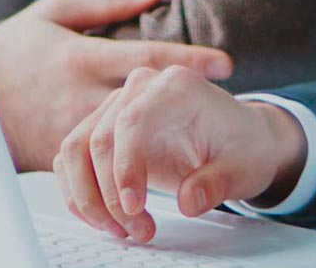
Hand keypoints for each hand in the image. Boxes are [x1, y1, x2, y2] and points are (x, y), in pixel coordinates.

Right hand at [0, 0, 233, 171]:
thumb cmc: (9, 52)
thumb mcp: (52, 14)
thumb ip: (106, 4)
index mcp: (79, 57)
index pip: (144, 57)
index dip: (186, 59)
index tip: (226, 64)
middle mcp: (78, 96)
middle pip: (146, 102)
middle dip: (190, 104)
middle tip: (233, 102)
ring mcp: (71, 129)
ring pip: (130, 140)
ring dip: (170, 140)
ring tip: (209, 141)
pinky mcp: (63, 155)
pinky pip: (104, 163)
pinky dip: (134, 163)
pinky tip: (165, 162)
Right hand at [53, 64, 308, 242]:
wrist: (241, 139)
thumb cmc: (242, 146)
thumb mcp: (243, 169)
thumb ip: (217, 184)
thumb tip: (189, 201)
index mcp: (176, 86)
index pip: (132, 122)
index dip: (125, 168)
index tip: (134, 208)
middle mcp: (140, 89)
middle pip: (99, 139)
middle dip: (110, 195)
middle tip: (136, 230)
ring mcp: (117, 106)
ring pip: (75, 150)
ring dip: (89, 198)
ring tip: (120, 230)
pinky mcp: (103, 128)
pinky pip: (72, 159)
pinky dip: (79, 193)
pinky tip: (103, 219)